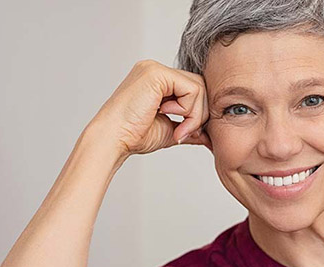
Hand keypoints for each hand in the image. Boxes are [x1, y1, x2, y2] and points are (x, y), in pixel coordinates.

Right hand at [88, 59, 211, 157]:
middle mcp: (156, 71)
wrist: (114, 139)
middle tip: (184, 133)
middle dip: (199, 114)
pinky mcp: (156, 74)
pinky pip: (191, 89)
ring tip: (176, 129)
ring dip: (194, 115)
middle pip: (200, 86)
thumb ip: (190, 127)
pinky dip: (188, 110)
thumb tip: (209, 135)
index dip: (198, 113)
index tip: (187, 134)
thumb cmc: (134, 136)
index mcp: (158, 81)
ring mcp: (155, 69)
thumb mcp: (170, 130)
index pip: (194, 89)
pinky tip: (169, 117)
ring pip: (199, 87)